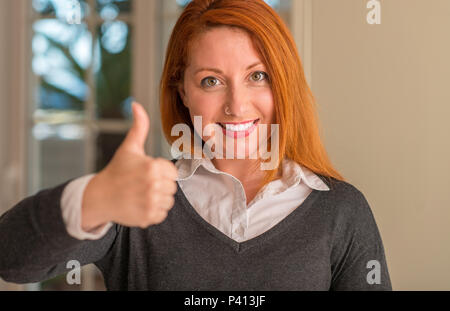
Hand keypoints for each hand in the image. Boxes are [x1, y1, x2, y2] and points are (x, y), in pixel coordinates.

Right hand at [81, 102, 177, 229]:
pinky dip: (154, 211)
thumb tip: (137, 104)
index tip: (147, 173)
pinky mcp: (148, 217)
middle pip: (172, 187)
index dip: (161, 172)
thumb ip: (139, 127)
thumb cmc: (117, 171)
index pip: (173, 172)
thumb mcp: (129, 148)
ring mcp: (150, 203)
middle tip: (142, 184)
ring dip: (158, 199)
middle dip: (160, 185)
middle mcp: (153, 185)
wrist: (99, 197)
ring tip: (141, 194)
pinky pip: (162, 214)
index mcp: (152, 166)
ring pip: (169, 201)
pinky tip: (140, 204)